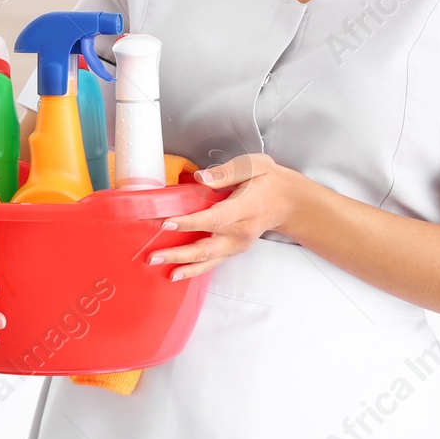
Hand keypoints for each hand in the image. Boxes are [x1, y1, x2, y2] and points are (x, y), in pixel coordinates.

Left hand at [153, 153, 299, 279]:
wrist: (287, 202)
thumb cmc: (268, 180)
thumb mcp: (254, 166)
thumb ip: (227, 172)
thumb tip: (202, 178)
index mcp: (245, 209)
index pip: (214, 219)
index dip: (190, 223)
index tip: (167, 223)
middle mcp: (240, 233)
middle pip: (206, 247)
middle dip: (177, 253)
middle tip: (152, 255)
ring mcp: (237, 245)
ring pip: (207, 260)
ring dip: (182, 266)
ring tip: (159, 267)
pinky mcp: (233, 251)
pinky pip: (211, 263)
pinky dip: (193, 270)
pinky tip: (175, 272)